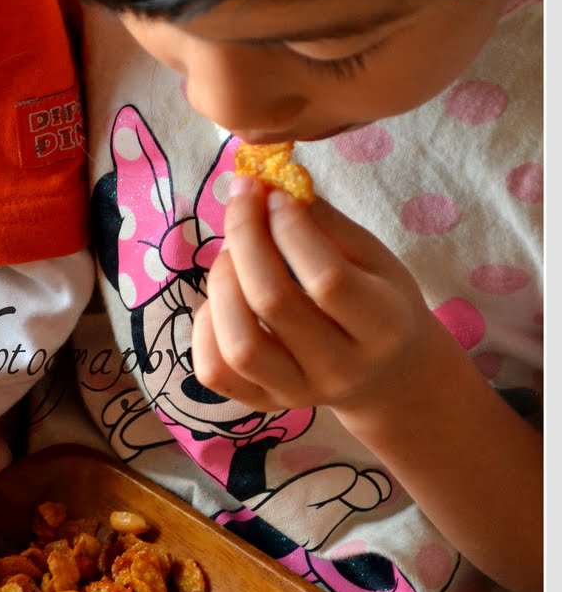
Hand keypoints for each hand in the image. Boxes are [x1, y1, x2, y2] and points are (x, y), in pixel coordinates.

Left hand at [192, 177, 442, 422]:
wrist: (386, 375)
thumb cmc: (380, 302)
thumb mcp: (375, 259)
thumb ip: (327, 225)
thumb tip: (273, 187)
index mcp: (383, 327)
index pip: (327, 279)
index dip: (291, 229)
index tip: (275, 194)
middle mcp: (340, 368)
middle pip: (273, 303)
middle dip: (246, 239)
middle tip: (243, 202)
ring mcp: (298, 393)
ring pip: (240, 345)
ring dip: (222, 284)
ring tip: (232, 254)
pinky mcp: (264, 405)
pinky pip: (215, 371)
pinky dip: (205, 326)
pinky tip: (222, 299)